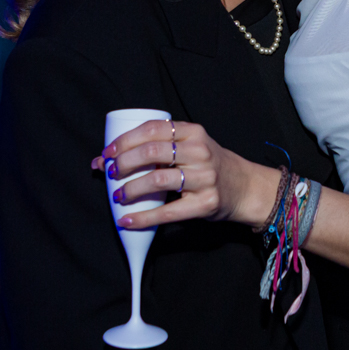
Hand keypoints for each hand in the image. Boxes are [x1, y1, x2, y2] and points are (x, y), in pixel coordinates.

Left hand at [91, 119, 270, 230]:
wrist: (244, 187)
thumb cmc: (209, 166)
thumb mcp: (190, 147)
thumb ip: (156, 148)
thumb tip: (104, 158)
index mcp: (193, 132)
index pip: (153, 129)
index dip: (126, 140)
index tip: (108, 152)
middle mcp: (200, 151)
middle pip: (152, 152)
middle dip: (124, 163)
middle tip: (111, 172)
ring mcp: (204, 178)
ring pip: (157, 180)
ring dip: (131, 189)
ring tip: (118, 196)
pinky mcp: (205, 203)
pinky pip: (168, 211)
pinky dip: (143, 217)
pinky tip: (127, 220)